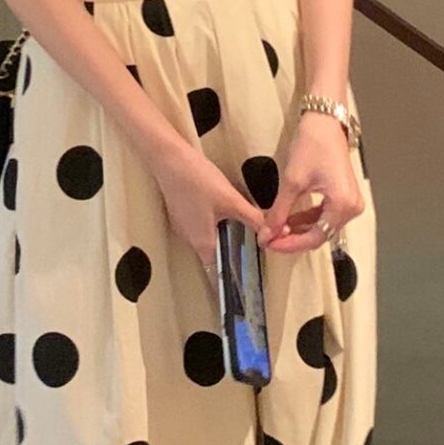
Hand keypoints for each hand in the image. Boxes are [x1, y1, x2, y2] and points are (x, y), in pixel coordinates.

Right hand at [150, 139, 264, 290]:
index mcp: (203, 242)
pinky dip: (213, 226)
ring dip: (222, 238)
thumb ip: (253, 219)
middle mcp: (190, 239)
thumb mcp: (231, 200)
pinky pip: (200, 227)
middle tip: (251, 253)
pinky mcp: (181, 213)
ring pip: (207, 239)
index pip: (218, 271)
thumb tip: (275, 233)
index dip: (231, 278)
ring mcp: (183, 226)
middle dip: (231, 254)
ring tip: (242, 232)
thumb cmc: (198, 181)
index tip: (244, 285)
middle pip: (214, 254)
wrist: (169, 159)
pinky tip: (223, 213)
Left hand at [258, 112, 363, 254]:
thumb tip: (267, 234)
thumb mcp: (292, 182)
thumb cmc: (313, 145)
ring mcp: (349, 202)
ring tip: (275, 229)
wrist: (324, 122)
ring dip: (298, 230)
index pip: (315, 238)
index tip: (269, 243)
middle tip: (269, 238)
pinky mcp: (343, 197)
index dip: (289, 245)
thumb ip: (279, 213)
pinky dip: (306, 220)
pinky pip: (324, 216)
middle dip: (292, 239)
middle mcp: (352, 208)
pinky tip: (288, 219)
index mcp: (343, 206)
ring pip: (321, 227)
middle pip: (319, 235)